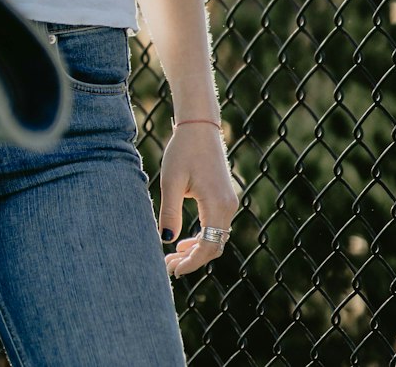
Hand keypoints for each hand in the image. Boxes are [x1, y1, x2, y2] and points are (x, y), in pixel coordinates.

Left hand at [158, 122, 238, 279]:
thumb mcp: (171, 181)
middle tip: (169, 266)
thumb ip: (169, 212)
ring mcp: (229, 201)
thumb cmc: (183, 150)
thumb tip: (166, 240)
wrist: (199, 125)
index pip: (208, 246)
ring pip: (216, 238)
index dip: (191, 263)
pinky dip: (202, 237)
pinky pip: (216, 226)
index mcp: (217, 204)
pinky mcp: (225, 197)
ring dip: (196, 250)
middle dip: (193, 260)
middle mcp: (228, 205)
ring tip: (173, 256)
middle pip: (214, 246)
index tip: (172, 270)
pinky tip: (183, 241)